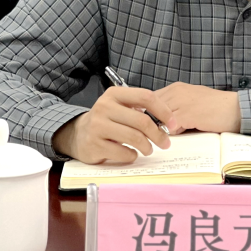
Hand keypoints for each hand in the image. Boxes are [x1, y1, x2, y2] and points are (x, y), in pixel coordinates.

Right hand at [52, 87, 176, 163]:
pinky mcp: (95, 144)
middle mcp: (104, 107)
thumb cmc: (107, 120)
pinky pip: (123, 152)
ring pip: (134, 137)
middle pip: (142, 120)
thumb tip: (167, 121)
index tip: (172, 123)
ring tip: (149, 149)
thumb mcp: (120, 107)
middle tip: (165, 142)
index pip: (145, 97)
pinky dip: (132, 155)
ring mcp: (98, 126)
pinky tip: (132, 154)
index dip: (163, 111)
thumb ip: (140, 109)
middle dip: (158, 134)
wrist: (78, 134)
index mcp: (115, 94)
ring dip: (147, 146)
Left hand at [154, 82, 240, 134]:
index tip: (154, 124)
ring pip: (158, 118)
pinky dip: (174, 133)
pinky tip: (185, 132)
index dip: (150, 114)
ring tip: (176, 132)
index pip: (150, 101)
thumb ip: (175, 107)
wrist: (235, 109)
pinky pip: (170, 127)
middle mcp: (176, 92)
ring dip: (163, 128)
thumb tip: (158, 121)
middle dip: (154, 122)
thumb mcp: (191, 101)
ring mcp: (180, 102)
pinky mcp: (187, 114)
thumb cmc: (215, 108)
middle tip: (161, 132)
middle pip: (151, 110)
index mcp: (176, 88)